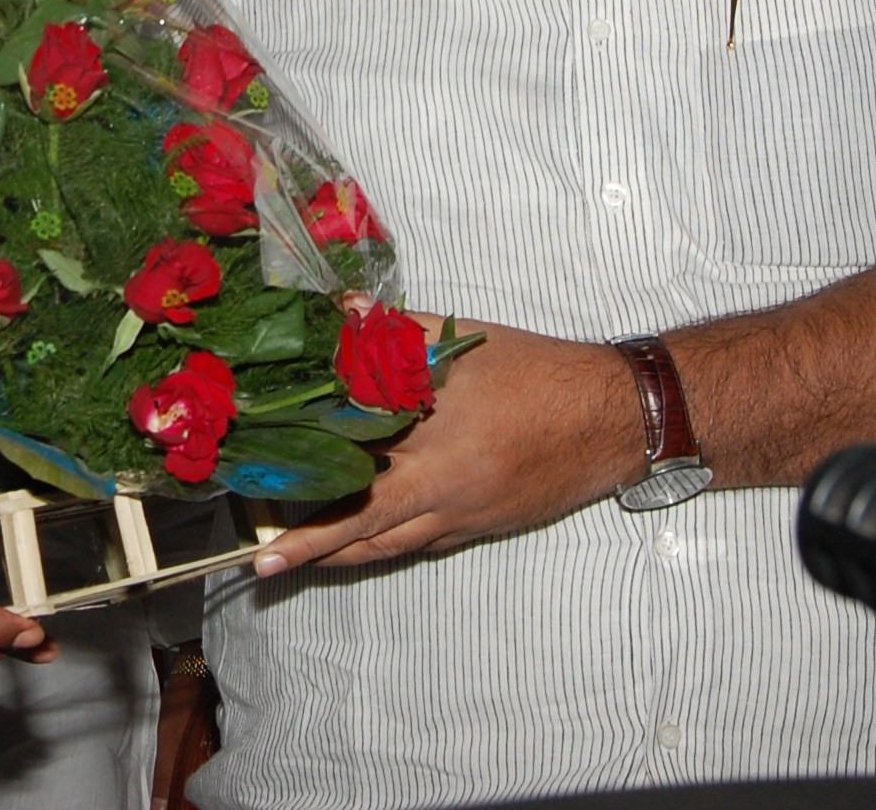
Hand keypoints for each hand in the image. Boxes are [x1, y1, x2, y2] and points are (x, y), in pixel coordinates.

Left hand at [253, 322, 644, 572]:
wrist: (613, 418)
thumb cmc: (538, 373)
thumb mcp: (466, 343)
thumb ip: (395, 332)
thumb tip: (338, 313)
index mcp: (435, 437)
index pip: (355, 470)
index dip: (308, 495)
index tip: (264, 521)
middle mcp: (444, 486)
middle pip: (364, 526)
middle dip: (311, 547)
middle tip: (263, 562)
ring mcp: (463, 515)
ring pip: (389, 545)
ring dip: (341, 551)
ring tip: (293, 555)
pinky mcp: (480, 528)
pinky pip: (420, 543)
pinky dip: (383, 543)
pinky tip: (359, 539)